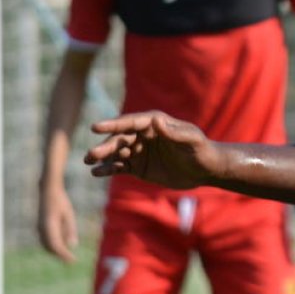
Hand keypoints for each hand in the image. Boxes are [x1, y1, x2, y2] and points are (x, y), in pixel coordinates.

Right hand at [37, 184, 78, 262]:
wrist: (48, 192)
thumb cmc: (61, 202)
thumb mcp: (68, 214)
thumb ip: (70, 229)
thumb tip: (72, 246)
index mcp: (49, 226)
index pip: (56, 246)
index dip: (64, 255)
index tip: (72, 261)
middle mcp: (42, 229)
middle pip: (50, 248)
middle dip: (60, 255)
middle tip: (71, 260)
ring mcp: (39, 229)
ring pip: (46, 245)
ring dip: (56, 251)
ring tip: (67, 256)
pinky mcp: (40, 227)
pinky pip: (45, 241)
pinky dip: (53, 246)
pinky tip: (62, 246)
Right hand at [84, 111, 218, 188]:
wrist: (205, 169)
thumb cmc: (201, 151)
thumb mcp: (192, 141)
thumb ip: (175, 132)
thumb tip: (155, 121)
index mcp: (155, 123)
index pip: (130, 122)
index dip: (113, 124)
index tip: (95, 127)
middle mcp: (144, 135)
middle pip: (120, 139)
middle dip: (105, 146)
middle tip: (91, 155)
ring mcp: (139, 151)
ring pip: (116, 152)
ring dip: (102, 156)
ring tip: (89, 162)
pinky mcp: (138, 166)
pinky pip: (119, 167)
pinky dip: (107, 169)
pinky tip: (96, 172)